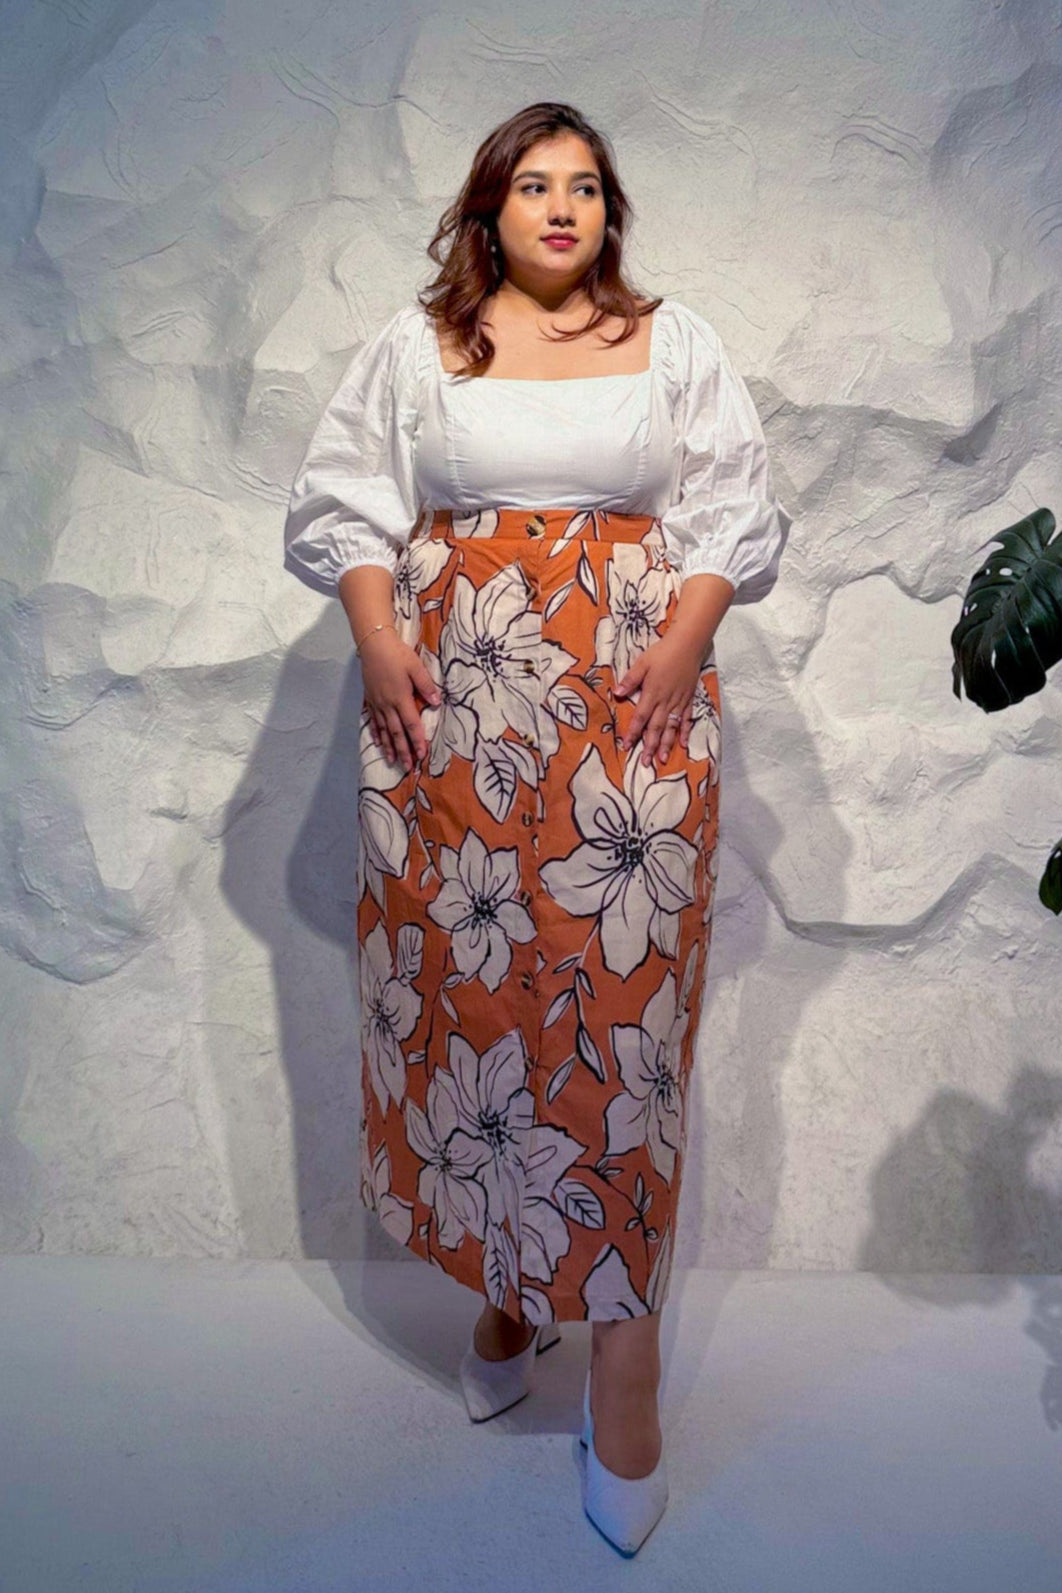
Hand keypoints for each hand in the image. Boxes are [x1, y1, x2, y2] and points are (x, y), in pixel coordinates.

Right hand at [360, 630, 440, 772]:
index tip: (422, 755)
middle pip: (397, 733)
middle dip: (404, 751)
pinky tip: (378, 743)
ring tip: (393, 761)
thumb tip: (436, 703)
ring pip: (384, 730)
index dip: (417, 741)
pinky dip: (376, 733)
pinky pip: (373, 721)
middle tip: (408, 767)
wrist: (374, 644)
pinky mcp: (370, 699)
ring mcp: (377, 703)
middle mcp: (388, 704)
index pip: (411, 724)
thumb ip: (426, 686)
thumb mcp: (416, 667)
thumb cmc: (397, 654)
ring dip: (389, 747)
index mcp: (401, 698)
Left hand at [613, 628, 708, 766]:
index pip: (640, 718)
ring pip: (672, 728)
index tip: (627, 746)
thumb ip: (630, 680)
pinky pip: (687, 719)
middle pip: (656, 728)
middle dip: (650, 746)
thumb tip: (617, 693)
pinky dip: (685, 732)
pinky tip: (683, 744)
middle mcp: (666, 701)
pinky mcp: (689, 699)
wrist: (688, 644)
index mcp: (652, 693)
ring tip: (662, 759)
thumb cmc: (662, 652)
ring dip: (667, 744)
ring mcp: (679, 702)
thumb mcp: (642, 663)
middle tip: (646, 763)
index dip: (633, 733)